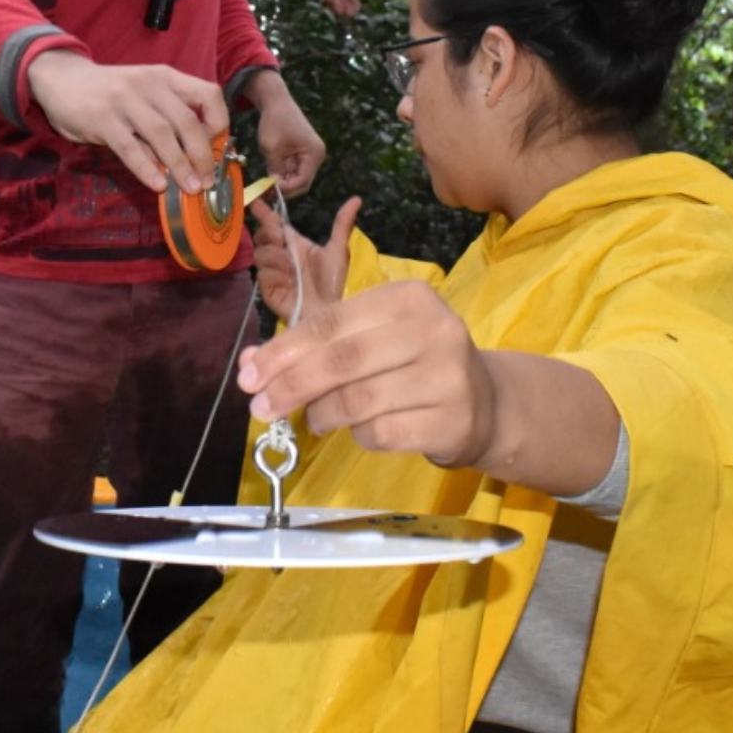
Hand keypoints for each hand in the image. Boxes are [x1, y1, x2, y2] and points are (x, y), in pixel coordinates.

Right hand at [26, 52, 227, 193]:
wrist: (61, 78)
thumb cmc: (109, 91)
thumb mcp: (143, 94)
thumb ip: (166, 117)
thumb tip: (191, 158)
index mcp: (165, 77)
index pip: (208, 94)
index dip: (219, 122)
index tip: (217, 146)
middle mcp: (149, 85)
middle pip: (187, 121)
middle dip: (202, 155)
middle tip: (207, 181)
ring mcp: (124, 100)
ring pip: (161, 135)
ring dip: (179, 165)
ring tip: (190, 188)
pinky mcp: (102, 118)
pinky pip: (129, 147)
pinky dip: (146, 168)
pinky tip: (157, 185)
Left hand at [238, 279, 497, 469]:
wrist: (484, 403)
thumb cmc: (413, 363)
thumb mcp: (370, 338)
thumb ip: (316, 346)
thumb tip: (251, 364)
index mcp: (408, 297)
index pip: (330, 323)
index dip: (282, 351)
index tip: (247, 376)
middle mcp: (434, 329)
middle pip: (342, 360)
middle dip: (291, 385)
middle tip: (260, 408)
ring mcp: (448, 376)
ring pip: (358, 401)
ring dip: (323, 414)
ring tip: (316, 419)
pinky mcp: (452, 420)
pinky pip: (382, 433)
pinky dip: (358, 436)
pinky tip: (360, 430)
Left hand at [242, 73, 325, 195]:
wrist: (276, 102)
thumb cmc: (276, 120)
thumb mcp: (271, 147)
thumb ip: (274, 169)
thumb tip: (274, 187)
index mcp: (314, 153)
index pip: (303, 181)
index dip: (287, 188)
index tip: (270, 190)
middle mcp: (316, 156)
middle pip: (302, 182)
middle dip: (285, 187)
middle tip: (267, 192)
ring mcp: (310, 155)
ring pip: (297, 178)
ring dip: (283, 181)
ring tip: (266, 184)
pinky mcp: (302, 154)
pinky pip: (293, 170)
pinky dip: (282, 173)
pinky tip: (270, 174)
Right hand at [250, 196, 359, 325]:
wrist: (328, 310)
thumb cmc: (332, 283)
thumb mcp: (338, 251)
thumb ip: (342, 224)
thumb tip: (356, 199)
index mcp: (295, 245)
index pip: (276, 225)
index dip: (265, 214)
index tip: (257, 203)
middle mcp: (280, 255)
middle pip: (263, 236)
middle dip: (270, 233)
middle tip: (282, 240)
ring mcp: (272, 272)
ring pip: (261, 253)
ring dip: (276, 257)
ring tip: (292, 268)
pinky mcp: (267, 288)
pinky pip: (263, 274)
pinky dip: (276, 275)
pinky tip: (289, 282)